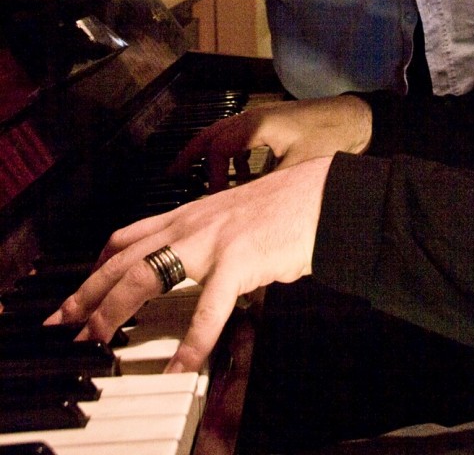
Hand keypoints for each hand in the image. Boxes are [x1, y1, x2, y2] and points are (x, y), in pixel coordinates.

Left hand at [45, 157, 331, 372]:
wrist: (320, 195)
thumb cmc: (283, 206)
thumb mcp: (231, 215)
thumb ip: (206, 236)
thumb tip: (190, 265)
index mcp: (189, 214)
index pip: (126, 238)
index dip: (96, 267)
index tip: (78, 293)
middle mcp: (191, 223)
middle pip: (122, 258)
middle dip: (87, 292)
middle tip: (64, 324)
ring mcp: (212, 241)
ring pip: (145, 274)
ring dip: (115, 310)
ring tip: (100, 340)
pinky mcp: (239, 261)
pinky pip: (207, 308)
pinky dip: (191, 342)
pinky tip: (181, 367)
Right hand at [171, 94, 372, 187]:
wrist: (360, 119)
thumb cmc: (332, 138)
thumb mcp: (298, 169)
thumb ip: (269, 190)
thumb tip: (246, 216)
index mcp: (256, 126)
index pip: (217, 150)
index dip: (212, 176)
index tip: (215, 198)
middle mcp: (254, 119)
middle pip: (210, 135)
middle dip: (190, 155)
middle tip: (171, 175)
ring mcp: (262, 120)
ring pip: (223, 135)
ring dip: (208, 154)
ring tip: (194, 176)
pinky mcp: (273, 126)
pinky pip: (239, 138)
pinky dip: (230, 155)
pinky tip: (238, 176)